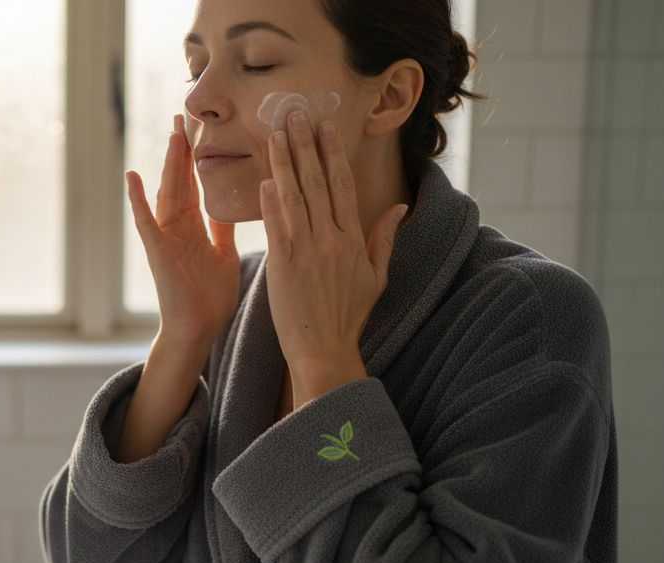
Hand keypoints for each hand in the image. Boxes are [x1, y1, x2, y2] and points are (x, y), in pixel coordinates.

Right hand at [126, 114, 241, 347]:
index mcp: (194, 226)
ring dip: (169, 164)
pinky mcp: (158, 252)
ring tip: (171, 134)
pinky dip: (138, 200)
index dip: (196, 157)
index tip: (198, 128)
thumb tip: (233, 202)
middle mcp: (177, 227)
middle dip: (181, 150)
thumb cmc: (209, 296)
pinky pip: (147, 222)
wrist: (199, 329)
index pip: (195, 183)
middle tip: (182, 115)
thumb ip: (223, 227)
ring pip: (167, 193)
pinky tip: (132, 177)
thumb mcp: (224, 253)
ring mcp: (165, 237)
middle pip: (180, 180)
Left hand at [260, 109, 407, 369]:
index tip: (325, 125)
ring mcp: (306, 251)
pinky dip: (270, 202)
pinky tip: (265, 179)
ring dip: (284, 163)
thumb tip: (398, 207)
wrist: (325, 349)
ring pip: (295, 198)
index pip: (343, 185)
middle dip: (305, 145)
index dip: (333, 152)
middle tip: (295, 113)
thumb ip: (384, 238)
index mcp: (353, 239)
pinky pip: (277, 226)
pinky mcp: (283, 265)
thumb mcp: (376, 277)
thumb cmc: (349, 315)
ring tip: (275, 134)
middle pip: (318, 182)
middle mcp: (331, 240)